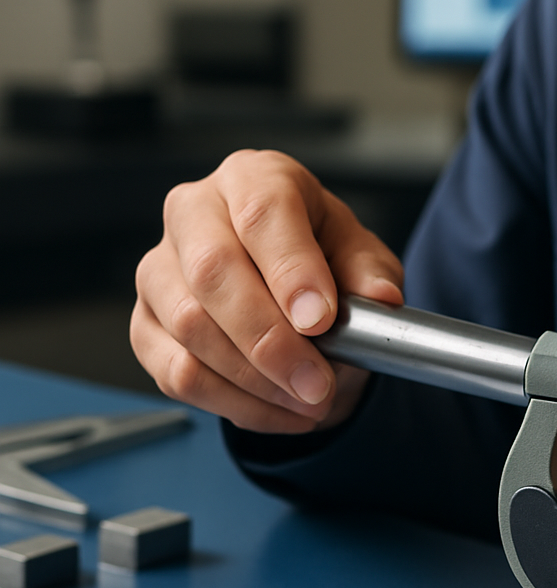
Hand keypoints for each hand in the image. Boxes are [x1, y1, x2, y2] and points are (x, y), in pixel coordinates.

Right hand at [131, 149, 403, 433]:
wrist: (290, 296)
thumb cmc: (322, 261)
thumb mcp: (361, 258)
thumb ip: (370, 273)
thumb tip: (379, 298)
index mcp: (254, 178)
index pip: (263, 213)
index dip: (290, 270)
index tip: (320, 319)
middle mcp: (195, 212)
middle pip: (213, 272)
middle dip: (270, 340)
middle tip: (316, 382)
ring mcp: (160, 268)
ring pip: (190, 327)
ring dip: (255, 380)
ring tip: (310, 400)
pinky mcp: (145, 323)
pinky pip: (176, 372)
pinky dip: (234, 403)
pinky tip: (279, 410)